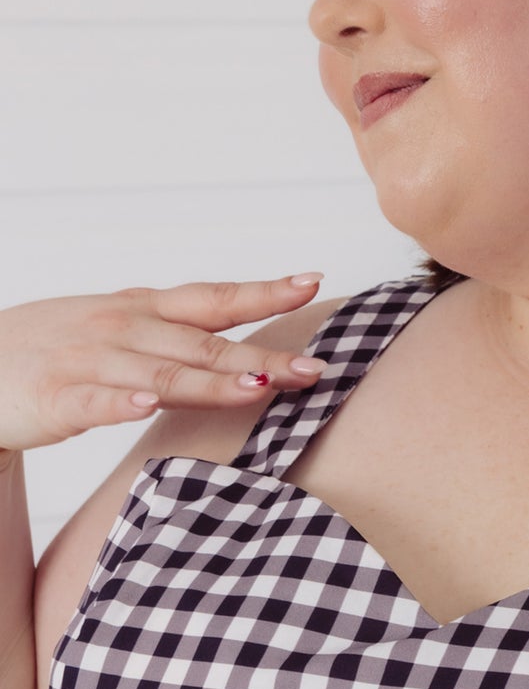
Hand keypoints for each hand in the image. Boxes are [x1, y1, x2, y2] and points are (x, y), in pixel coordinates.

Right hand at [0, 274, 328, 456]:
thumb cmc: (54, 350)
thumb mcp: (119, 330)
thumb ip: (175, 337)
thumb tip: (239, 340)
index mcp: (141, 311)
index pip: (212, 299)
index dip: (261, 291)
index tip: (310, 281)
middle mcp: (121, 330)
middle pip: (202, 345)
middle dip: (262, 356)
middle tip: (314, 369)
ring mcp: (89, 362)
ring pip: (160, 375)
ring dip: (211, 383)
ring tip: (258, 388)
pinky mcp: (56, 397)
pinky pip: (92, 402)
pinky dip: (121, 404)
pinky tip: (147, 407)